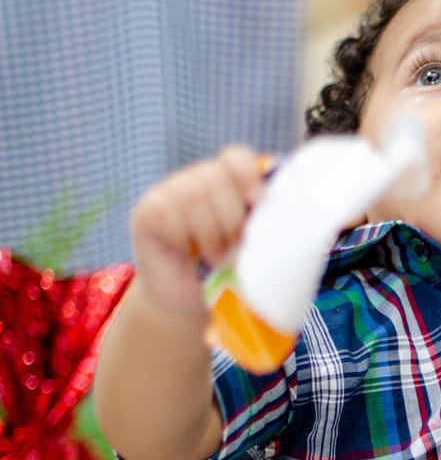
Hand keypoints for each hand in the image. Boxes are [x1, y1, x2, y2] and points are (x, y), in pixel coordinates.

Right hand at [130, 146, 265, 316]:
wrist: (188, 300)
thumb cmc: (226, 272)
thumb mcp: (251, 247)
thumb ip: (261, 225)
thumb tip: (275, 214)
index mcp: (228, 183)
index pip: (235, 159)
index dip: (248, 175)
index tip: (259, 202)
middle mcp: (197, 180)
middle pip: (216, 178)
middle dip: (231, 217)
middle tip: (235, 246)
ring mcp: (169, 192)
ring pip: (192, 196)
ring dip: (210, 233)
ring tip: (216, 258)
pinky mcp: (146, 211)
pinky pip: (165, 212)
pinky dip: (182, 236)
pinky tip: (187, 251)